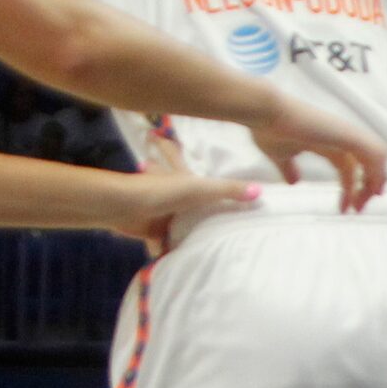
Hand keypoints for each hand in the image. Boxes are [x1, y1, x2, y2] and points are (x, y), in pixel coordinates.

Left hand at [117, 132, 262, 251]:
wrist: (125, 209)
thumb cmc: (162, 191)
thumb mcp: (201, 189)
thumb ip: (229, 192)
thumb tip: (260, 192)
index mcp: (178, 177)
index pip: (174, 155)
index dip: (166, 145)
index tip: (155, 133)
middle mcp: (165, 191)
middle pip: (164, 182)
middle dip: (160, 177)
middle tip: (157, 172)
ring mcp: (157, 211)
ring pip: (164, 213)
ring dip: (168, 218)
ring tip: (182, 226)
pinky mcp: (150, 232)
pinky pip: (160, 241)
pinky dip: (162, 247)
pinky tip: (168, 255)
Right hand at [251, 91, 386, 214]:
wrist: (264, 113)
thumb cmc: (267, 129)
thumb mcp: (279, 156)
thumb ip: (289, 168)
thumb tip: (293, 182)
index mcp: (326, 141)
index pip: (349, 166)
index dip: (352, 188)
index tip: (347, 208)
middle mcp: (338, 136)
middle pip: (366, 164)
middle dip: (366, 188)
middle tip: (357, 209)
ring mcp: (344, 133)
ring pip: (375, 157)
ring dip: (374, 182)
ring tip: (362, 204)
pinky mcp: (346, 133)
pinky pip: (373, 152)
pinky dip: (378, 170)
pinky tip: (372, 189)